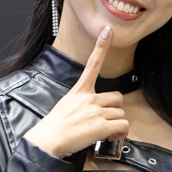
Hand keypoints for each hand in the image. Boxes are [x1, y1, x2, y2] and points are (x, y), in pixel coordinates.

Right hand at [23, 26, 128, 156]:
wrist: (48, 139)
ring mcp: (96, 111)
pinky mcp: (101, 126)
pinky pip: (123, 125)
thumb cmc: (54, 126)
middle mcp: (90, 98)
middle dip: (115, 110)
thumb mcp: (66, 105)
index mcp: (79, 91)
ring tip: (106, 133)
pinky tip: (111, 137)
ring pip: (121, 113)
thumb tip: (90, 112)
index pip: (92, 64)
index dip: (101, 47)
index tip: (107, 32)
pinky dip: (121, 133)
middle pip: (117, 98)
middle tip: (106, 121)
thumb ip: (81, 103)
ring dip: (117, 124)